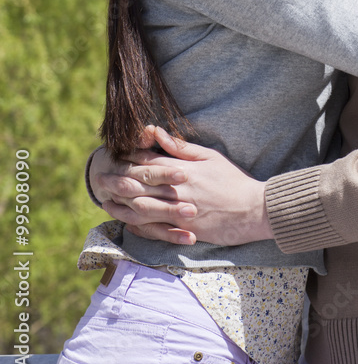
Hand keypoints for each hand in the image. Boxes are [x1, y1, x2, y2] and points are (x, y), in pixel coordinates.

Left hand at [92, 127, 271, 247]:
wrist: (253, 210)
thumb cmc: (233, 180)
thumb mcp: (210, 156)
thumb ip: (182, 147)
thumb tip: (158, 133)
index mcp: (183, 169)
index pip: (149, 161)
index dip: (129, 158)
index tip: (114, 155)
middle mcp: (177, 190)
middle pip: (139, 184)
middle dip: (117, 180)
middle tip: (99, 177)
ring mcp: (179, 212)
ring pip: (141, 208)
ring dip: (120, 204)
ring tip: (104, 200)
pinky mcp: (183, 230)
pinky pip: (154, 230)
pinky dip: (137, 226)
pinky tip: (126, 223)